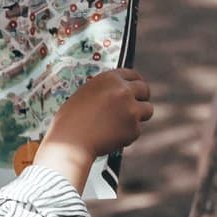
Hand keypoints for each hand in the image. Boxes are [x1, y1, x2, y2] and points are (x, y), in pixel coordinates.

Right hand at [35, 68, 152, 192]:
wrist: (70, 142)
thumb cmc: (70, 121)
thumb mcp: (85, 95)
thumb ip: (104, 92)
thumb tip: (116, 96)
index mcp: (109, 78)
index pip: (132, 74)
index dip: (135, 82)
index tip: (137, 89)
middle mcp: (123, 90)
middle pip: (144, 90)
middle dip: (142, 98)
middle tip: (137, 107)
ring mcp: (131, 109)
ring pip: (147, 110)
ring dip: (137, 117)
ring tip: (119, 126)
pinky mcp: (134, 128)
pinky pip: (136, 131)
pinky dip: (126, 136)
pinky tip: (109, 138)